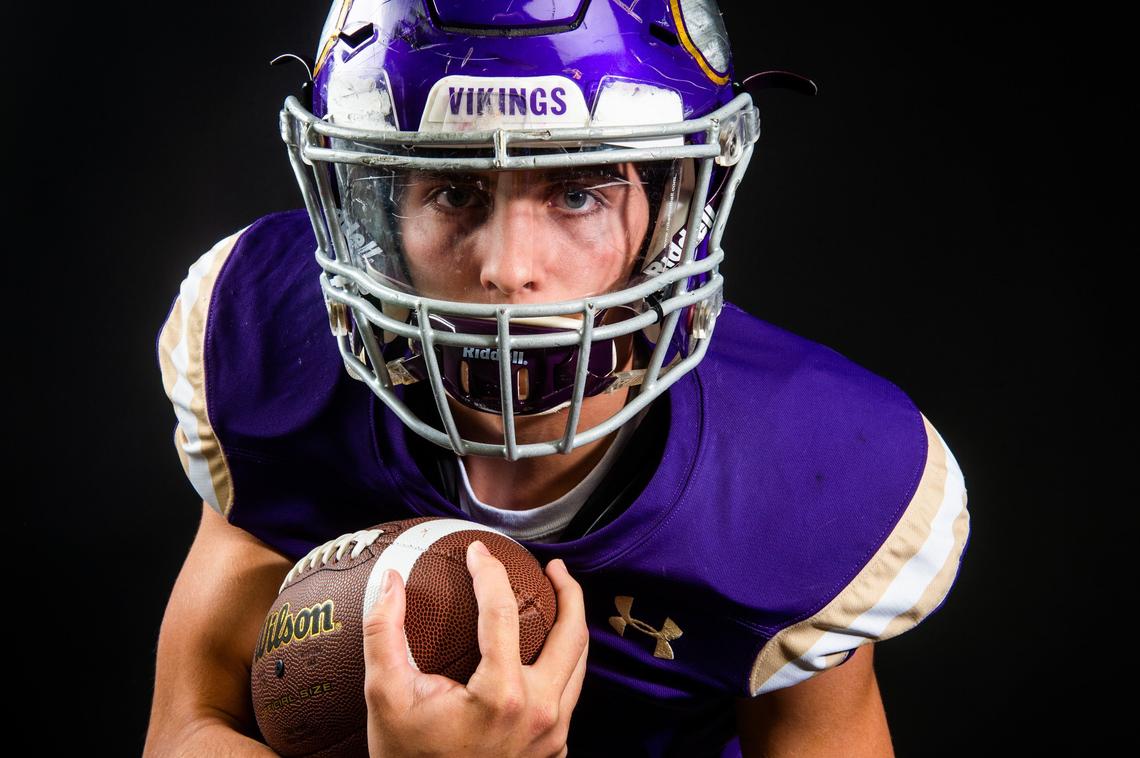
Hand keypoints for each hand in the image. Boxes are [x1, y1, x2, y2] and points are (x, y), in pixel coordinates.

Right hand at [362, 539, 588, 757]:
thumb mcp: (385, 696)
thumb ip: (385, 632)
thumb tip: (390, 579)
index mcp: (502, 695)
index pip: (502, 612)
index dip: (490, 572)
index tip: (478, 550)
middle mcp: (539, 712)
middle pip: (572, 635)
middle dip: (568, 593)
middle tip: (553, 567)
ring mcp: (551, 735)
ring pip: (578, 666)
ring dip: (571, 627)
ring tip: (557, 601)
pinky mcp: (553, 750)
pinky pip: (568, 696)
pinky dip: (563, 665)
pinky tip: (544, 653)